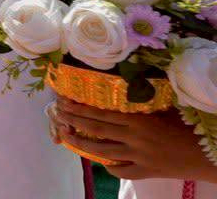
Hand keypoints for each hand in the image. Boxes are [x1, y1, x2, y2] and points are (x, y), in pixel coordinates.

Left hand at [49, 97, 216, 181]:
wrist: (208, 153)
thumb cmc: (187, 127)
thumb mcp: (164, 109)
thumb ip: (142, 103)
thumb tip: (121, 88)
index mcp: (138, 119)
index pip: (101, 112)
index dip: (80, 107)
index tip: (65, 101)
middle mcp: (134, 137)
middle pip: (96, 129)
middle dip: (74, 120)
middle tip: (58, 113)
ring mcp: (138, 156)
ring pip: (102, 150)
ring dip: (81, 143)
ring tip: (67, 135)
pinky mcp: (146, 172)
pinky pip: (121, 170)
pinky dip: (109, 165)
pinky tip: (102, 161)